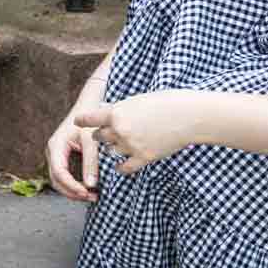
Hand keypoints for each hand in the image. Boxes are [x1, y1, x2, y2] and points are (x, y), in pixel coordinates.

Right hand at [45, 114, 101, 201]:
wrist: (87, 107)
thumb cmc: (88, 120)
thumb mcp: (90, 141)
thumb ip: (91, 162)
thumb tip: (90, 185)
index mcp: (56, 146)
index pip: (59, 172)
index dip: (71, 185)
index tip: (86, 192)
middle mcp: (52, 152)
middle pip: (56, 180)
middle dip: (72, 192)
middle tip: (91, 197)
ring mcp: (56, 155)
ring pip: (59, 180)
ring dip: (73, 191)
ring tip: (92, 196)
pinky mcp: (63, 158)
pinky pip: (65, 176)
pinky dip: (74, 185)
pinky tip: (88, 188)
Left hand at [73, 91, 196, 176]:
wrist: (190, 116)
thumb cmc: (167, 102)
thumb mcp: (138, 100)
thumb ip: (121, 109)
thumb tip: (107, 112)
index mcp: (117, 113)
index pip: (90, 118)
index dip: (83, 120)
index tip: (78, 121)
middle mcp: (120, 130)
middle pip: (99, 137)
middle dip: (101, 134)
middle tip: (103, 133)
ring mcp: (131, 146)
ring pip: (111, 151)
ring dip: (113, 148)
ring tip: (119, 145)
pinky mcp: (144, 158)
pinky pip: (124, 167)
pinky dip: (120, 167)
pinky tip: (119, 166)